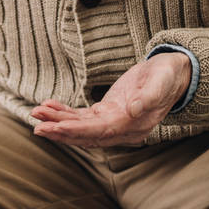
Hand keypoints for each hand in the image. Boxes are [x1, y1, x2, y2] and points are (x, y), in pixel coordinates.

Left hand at [31, 53, 191, 147]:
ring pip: (81, 127)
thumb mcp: (162, 82)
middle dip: (61, 132)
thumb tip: (133, 110)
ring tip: (36, 115)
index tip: (57, 127)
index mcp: (135, 126)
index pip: (101, 132)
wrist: (173, 74)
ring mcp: (113, 121)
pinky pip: (82, 116)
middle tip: (38, 128)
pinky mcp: (107, 112)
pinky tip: (49, 107)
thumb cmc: (168, 77)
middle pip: (87, 135)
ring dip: (58, 122)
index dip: (78, 131)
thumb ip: (149, 97)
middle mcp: (122, 129)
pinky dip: (65, 113)